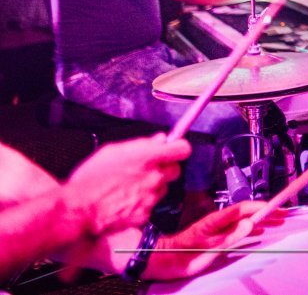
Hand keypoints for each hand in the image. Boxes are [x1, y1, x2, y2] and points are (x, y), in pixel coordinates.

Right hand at [64, 135, 191, 236]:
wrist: (78, 209)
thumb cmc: (90, 179)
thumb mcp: (112, 152)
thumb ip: (141, 145)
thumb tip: (160, 140)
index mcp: (148, 158)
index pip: (182, 149)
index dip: (178, 149)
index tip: (172, 150)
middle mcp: (154, 177)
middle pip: (176, 170)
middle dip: (165, 169)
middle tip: (147, 170)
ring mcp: (151, 197)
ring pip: (163, 189)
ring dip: (153, 186)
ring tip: (130, 187)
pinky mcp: (145, 214)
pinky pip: (150, 205)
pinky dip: (142, 203)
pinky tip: (125, 201)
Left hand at [145, 201, 284, 280]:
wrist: (164, 261)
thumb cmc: (182, 256)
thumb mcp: (209, 248)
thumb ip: (230, 236)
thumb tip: (250, 224)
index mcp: (217, 220)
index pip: (244, 208)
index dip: (261, 207)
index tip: (276, 207)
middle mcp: (219, 221)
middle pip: (246, 213)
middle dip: (266, 212)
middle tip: (283, 214)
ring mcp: (218, 228)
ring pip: (244, 220)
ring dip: (261, 220)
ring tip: (276, 222)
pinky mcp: (216, 236)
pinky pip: (238, 229)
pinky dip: (252, 229)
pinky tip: (258, 231)